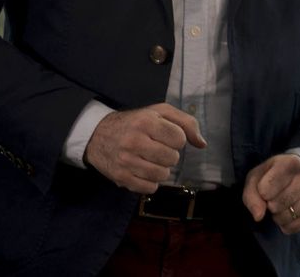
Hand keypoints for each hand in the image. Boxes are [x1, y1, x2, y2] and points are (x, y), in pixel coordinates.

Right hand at [84, 103, 205, 193]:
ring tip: (152, 160)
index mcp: (146, 122)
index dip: (177, 140)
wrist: (96, 134)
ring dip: (162, 169)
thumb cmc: (135, 122)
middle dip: (170, 155)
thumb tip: (202, 144)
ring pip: (162, 175)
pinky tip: (144, 171)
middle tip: (158, 149)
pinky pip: (149, 188)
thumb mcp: (160, 112)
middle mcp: (134, 141)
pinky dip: (151, 182)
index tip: (166, 137)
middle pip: (172, 159)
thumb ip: (186, 123)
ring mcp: (125, 161)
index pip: (179, 139)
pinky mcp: (120, 177)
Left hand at [242, 154, 299, 234]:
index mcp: (290, 163)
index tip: (267, 187)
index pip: (265, 190)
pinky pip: (293, 227)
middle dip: (270, 205)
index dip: (261, 193)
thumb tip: (259, 216)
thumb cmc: (276, 175)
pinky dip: (286, 224)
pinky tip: (289, 213)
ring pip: (285, 218)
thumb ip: (251, 195)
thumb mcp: (257, 177)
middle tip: (275, 197)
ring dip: (278, 216)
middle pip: (275, 205)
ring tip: (283, 204)